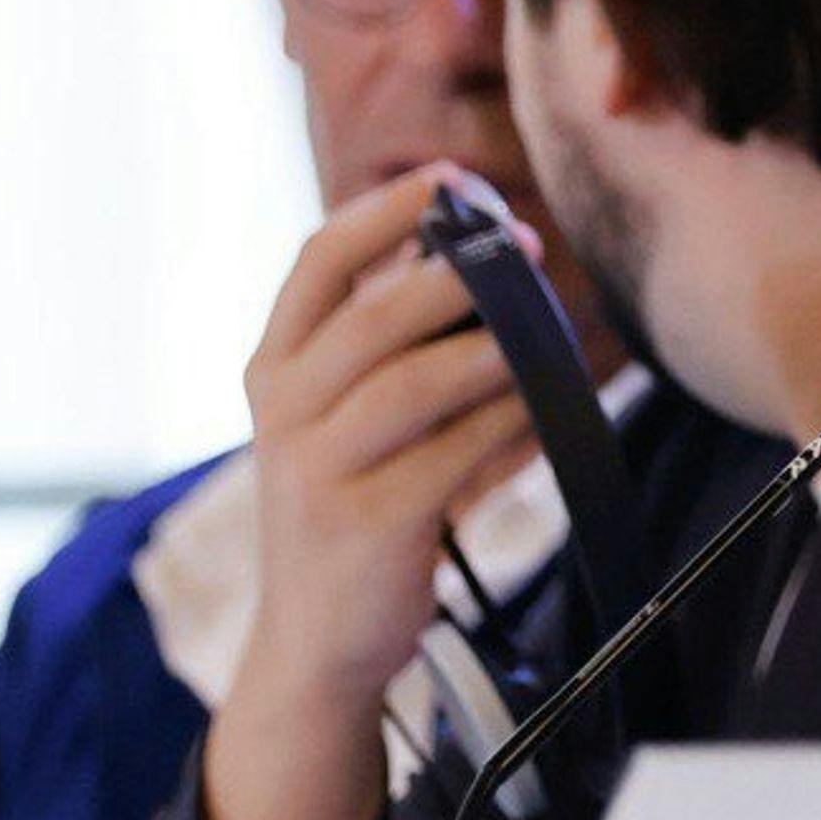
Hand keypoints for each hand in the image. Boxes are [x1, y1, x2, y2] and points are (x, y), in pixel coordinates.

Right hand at [234, 166, 542, 709]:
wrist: (319, 640)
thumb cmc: (354, 503)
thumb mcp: (342, 415)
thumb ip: (385, 339)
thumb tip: (464, 244)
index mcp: (274, 367)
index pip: (316, 263)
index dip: (385, 212)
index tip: (451, 179)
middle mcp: (281, 411)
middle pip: (371, 317)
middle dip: (457, 274)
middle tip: (526, 247)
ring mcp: (314, 470)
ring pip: (413, 383)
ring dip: (493, 347)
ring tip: (546, 329)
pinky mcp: (363, 524)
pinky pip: (452, 455)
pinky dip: (507, 422)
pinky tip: (545, 408)